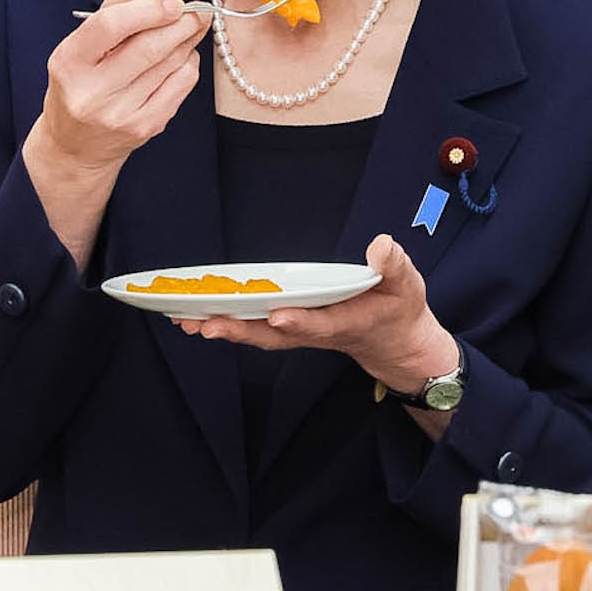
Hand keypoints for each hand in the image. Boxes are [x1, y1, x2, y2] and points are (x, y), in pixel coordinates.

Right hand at [29, 0, 206, 179]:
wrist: (75, 147)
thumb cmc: (79, 86)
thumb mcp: (80, 47)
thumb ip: (114, 10)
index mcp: (68, 63)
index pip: (111, 25)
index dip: (149, 9)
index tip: (173, 2)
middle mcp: (91, 92)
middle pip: (149, 46)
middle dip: (182, 23)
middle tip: (197, 11)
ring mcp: (119, 114)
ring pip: (170, 64)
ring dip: (187, 41)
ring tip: (191, 29)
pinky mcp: (143, 127)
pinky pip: (180, 86)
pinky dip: (188, 65)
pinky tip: (182, 58)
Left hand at [185, 235, 459, 397]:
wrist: (393, 342)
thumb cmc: (398, 309)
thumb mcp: (405, 284)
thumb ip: (394, 266)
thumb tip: (381, 248)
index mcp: (344, 322)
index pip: (318, 323)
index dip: (298, 320)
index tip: (278, 314)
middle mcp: (314, 332)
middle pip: (272, 335)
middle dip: (239, 329)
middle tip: (205, 323)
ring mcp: (299, 333)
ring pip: (257, 334)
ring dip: (223, 328)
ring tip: (186, 322)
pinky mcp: (288, 329)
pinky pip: (253, 328)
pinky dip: (226, 323)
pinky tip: (198, 317)